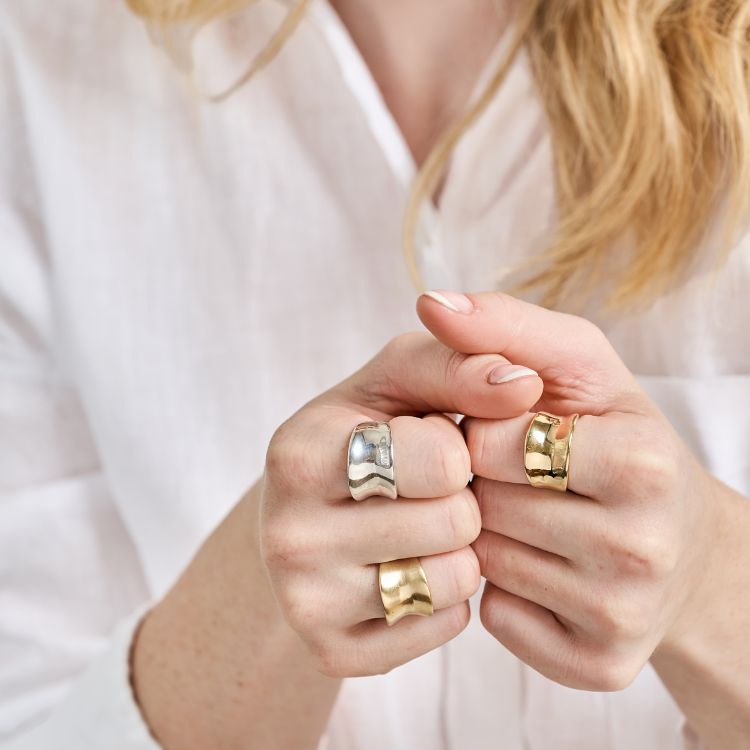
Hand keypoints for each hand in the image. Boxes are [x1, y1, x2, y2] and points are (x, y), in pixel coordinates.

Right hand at [260, 331, 542, 676]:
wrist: (312, 509)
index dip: (456, 446)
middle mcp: (288, 534)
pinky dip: (448, 595)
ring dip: (461, 547)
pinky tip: (415, 565)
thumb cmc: (368, 431)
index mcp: (300, 453)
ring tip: (423, 524)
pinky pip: (445, 625)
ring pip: (454, 579)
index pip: (445, 458)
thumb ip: (460, 365)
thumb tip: (523, 383)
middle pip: (455, 521)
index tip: (427, 442)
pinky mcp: (333, 651)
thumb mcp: (401, 379)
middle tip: (426, 489)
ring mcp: (305, 601)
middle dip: (462, 498)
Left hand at [417, 290, 722, 690]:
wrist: (681, 537)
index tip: (517, 432)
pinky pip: (496, 618)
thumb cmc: (615, 435)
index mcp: (639, 462)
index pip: (490, 444)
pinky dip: (502, 589)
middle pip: (483, 507)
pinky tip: (540, 566)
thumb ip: (504, 325)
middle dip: (486, 484)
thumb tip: (430, 301)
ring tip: (535, 516)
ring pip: (484, 564)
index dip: (487, 431)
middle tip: (526, 477)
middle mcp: (641, 549)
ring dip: (490, 532)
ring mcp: (621, 616)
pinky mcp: (600, 665)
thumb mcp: (576, 365)